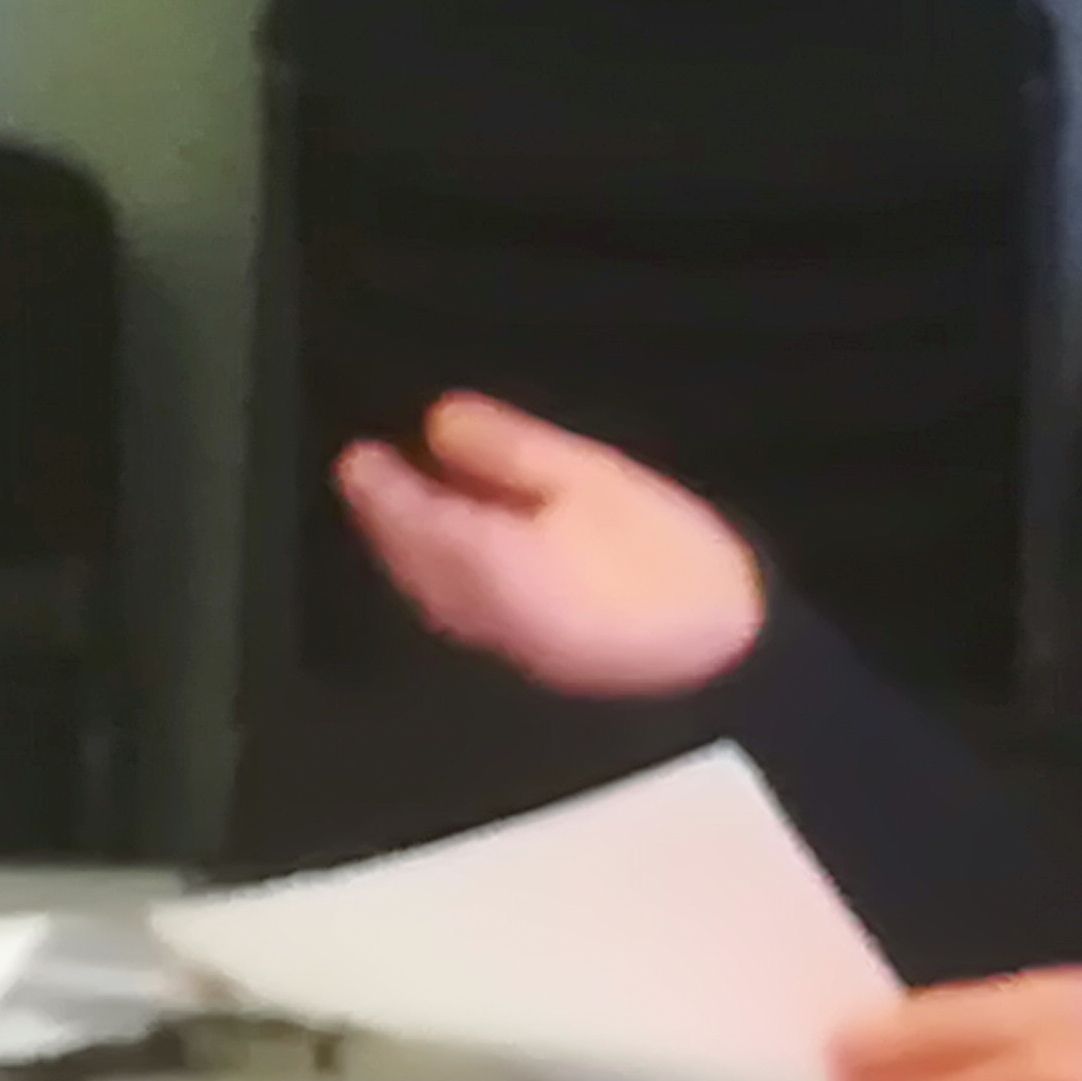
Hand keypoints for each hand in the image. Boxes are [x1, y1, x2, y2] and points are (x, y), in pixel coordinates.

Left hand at [334, 394, 763, 699]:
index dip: (378, 488)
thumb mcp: (595, 478)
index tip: (355, 454)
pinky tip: (460, 552)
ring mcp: (502, 644)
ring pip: (433, 592)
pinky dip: (444, 575)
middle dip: (387, 520)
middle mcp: (476, 612)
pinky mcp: (531, 658)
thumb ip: (511, 451)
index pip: (410, 522)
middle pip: (412, 564)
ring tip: (407, 506)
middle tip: (367, 475)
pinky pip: (462, 609)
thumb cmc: (669, 558)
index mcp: (485, 563)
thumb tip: (439, 422)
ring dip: (411, 549)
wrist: (726, 657)